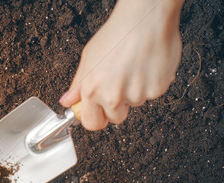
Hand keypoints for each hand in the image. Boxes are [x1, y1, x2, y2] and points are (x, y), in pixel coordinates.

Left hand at [60, 0, 183, 129]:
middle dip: (117, 106)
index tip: (98, 112)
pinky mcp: (156, 90)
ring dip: (134, 91)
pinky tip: (146, 66)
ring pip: (135, 103)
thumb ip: (78, 84)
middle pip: (115, 118)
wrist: (146, 19)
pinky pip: (152, 95)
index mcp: (92, 90)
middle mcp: (113, 96)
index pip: (91, 123)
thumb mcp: (89, 58)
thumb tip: (67, 101)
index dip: (96, 118)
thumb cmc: (118, 33)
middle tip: (119, 83)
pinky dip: (151, 84)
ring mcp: (136, 95)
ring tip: (133, 68)